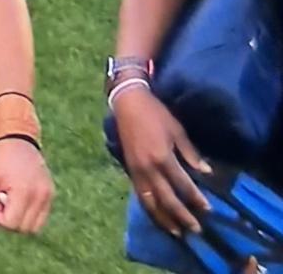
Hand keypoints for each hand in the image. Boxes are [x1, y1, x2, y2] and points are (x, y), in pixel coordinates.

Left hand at [0, 138, 52, 233]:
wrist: (18, 141)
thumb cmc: (0, 161)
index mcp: (24, 190)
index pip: (11, 223)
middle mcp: (40, 195)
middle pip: (23, 228)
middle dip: (9, 220)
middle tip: (2, 199)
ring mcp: (48, 195)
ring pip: (34, 227)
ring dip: (20, 220)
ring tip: (12, 200)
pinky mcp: (51, 195)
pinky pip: (41, 219)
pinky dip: (29, 215)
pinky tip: (20, 199)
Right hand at [113, 85, 210, 235]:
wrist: (127, 104)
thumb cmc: (156, 114)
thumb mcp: (177, 130)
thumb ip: (190, 153)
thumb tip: (206, 172)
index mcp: (162, 157)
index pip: (182, 184)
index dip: (196, 198)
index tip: (208, 209)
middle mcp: (148, 168)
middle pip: (166, 199)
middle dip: (181, 215)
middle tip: (195, 229)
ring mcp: (136, 171)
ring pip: (150, 201)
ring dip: (163, 218)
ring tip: (176, 231)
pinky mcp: (129, 170)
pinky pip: (140, 194)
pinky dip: (149, 208)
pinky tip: (157, 216)